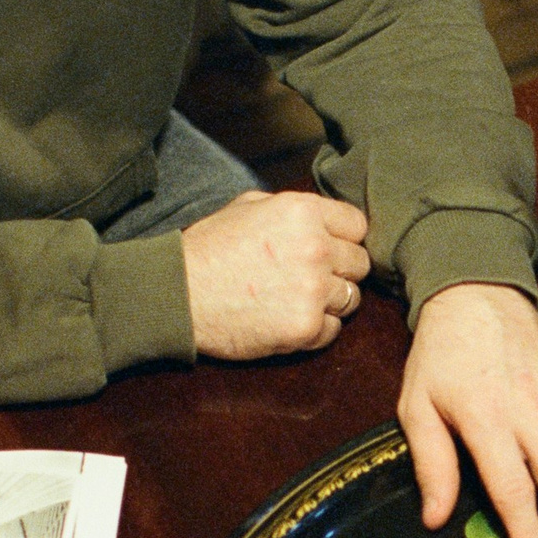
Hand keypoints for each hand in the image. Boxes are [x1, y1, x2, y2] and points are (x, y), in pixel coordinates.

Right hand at [183, 190, 371, 358]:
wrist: (177, 295)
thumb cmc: (208, 249)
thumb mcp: (248, 206)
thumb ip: (294, 209)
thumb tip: (324, 217)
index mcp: (304, 212)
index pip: (357, 225)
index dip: (343, 238)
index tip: (329, 248)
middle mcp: (316, 248)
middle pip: (359, 263)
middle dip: (339, 270)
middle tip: (308, 278)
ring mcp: (313, 290)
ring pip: (351, 298)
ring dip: (329, 301)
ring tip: (295, 299)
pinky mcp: (305, 327)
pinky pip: (333, 330)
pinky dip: (315, 330)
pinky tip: (287, 319)